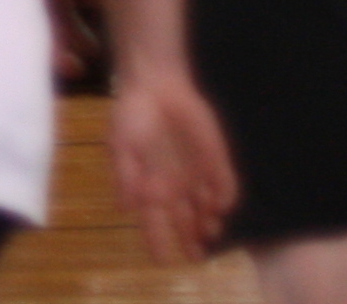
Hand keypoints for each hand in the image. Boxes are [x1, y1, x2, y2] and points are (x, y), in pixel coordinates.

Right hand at [106, 63, 237, 265]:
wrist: (156, 86)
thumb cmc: (133, 115)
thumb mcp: (121, 146)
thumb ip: (125, 176)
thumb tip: (125, 209)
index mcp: (150, 186)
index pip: (154, 222)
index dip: (158, 241)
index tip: (162, 260)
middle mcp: (175, 186)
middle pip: (185, 222)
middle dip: (191, 241)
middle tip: (196, 257)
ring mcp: (198, 175)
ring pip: (207, 210)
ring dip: (209, 222)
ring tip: (209, 231)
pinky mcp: (216, 161)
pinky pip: (225, 186)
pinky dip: (225, 198)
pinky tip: (220, 204)